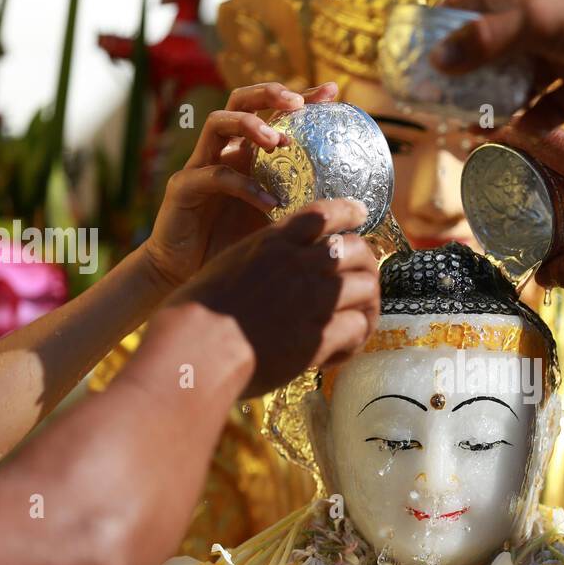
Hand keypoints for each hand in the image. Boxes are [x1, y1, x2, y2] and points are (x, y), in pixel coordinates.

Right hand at [142, 81, 339, 287]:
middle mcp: (224, 151)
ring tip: (279, 141)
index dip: (301, 98)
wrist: (189, 276)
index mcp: (249, 154)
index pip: (273, 113)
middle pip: (241, 101)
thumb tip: (353, 211)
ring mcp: (201, 165)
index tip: (331, 91)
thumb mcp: (279, 223)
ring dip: (250, 125)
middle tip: (297, 103)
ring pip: (218, 123)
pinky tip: (270, 202)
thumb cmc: (235, 248)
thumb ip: (304, 207)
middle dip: (269, 94)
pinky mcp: (184, 187)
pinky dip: (244, 185)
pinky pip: (213, 175)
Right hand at [166, 198, 379, 395]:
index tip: (361, 213)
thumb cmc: (195, 314)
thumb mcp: (227, 266)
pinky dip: (354, 340)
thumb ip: (259, 261)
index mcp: (273, 243)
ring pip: (365, 288)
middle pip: (355, 250)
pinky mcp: (320, 336)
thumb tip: (273, 270)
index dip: (347, 212)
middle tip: (367, 281)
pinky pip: (356, 329)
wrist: (197, 348)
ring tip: (360, 321)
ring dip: (367, 305)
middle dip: (367, 264)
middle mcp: (299, 264)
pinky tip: (338, 352)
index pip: (322, 215)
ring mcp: (313, 299)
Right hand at [434, 0, 563, 131]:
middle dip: (469, 69)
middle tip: (441, 94)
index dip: (450, 18)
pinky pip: (548, 107)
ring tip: (467, 123)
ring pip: (520, 79)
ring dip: (495, 101)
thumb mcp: (538, 22)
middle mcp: (549, 19)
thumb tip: (439, 61)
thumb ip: (486, 39)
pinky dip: (529, 121)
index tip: (424, 45)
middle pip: (497, 43)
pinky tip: (511, 136)